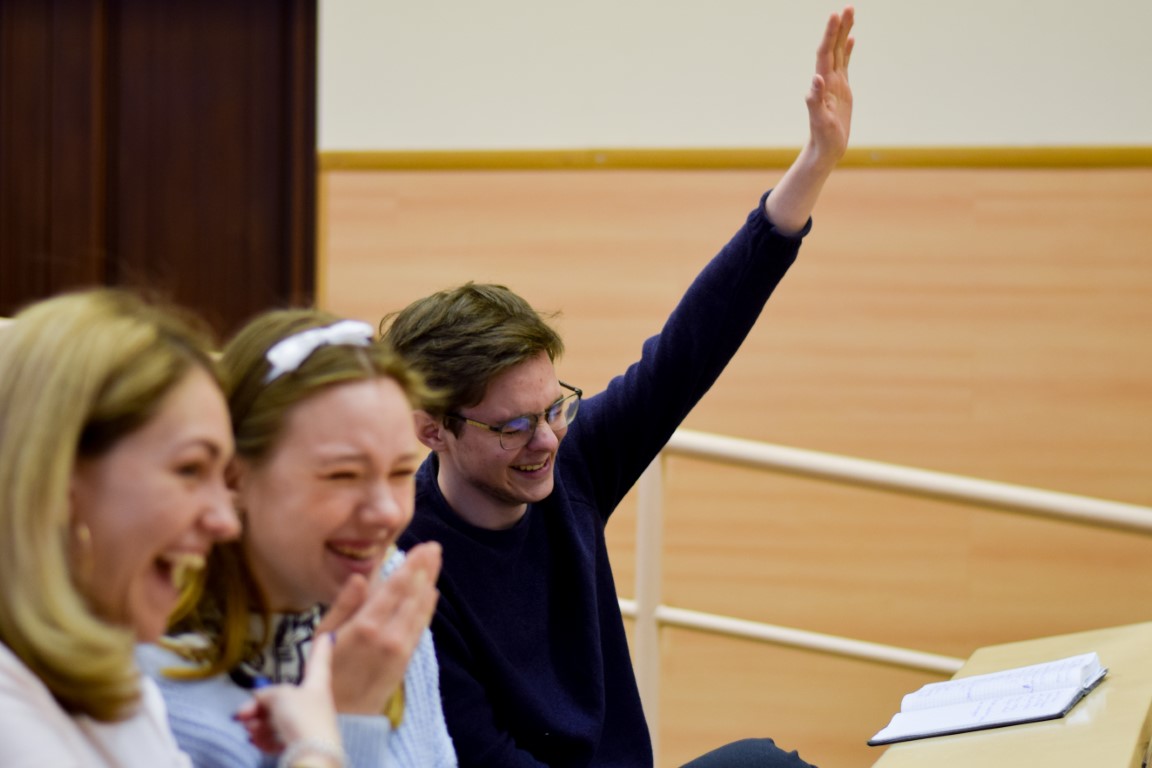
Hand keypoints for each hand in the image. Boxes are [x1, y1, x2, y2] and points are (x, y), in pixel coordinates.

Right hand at [235, 632, 340, 756]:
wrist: (312, 756)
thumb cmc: (303, 716)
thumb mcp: (281, 695)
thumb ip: (268, 693)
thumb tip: (260, 698)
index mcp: (316, 685)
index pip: (318, 661)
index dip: (320, 649)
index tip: (327, 635)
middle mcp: (312, 703)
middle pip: (283, 697)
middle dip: (259, 705)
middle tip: (242, 714)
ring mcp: (304, 725)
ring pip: (275, 719)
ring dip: (257, 723)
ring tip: (250, 729)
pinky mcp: (297, 745)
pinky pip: (275, 737)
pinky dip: (264, 738)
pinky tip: (256, 741)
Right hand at [314, 541, 441, 713]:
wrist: (342, 715)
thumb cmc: (325, 672)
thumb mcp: (324, 636)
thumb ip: (344, 605)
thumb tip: (361, 577)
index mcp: (365, 626)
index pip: (395, 588)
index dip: (411, 566)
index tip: (422, 547)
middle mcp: (389, 635)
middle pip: (412, 594)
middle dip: (425, 569)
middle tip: (434, 547)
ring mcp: (401, 648)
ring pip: (420, 608)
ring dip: (430, 582)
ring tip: (436, 561)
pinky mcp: (407, 659)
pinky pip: (421, 626)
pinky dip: (428, 607)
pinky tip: (432, 592)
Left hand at [805, 6, 854, 165]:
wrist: (824, 150)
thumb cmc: (822, 138)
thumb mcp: (820, 121)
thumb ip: (815, 100)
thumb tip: (816, 79)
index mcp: (823, 84)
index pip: (826, 53)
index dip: (830, 34)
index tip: (835, 15)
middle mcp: (827, 80)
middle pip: (833, 47)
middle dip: (839, 27)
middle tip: (847, 7)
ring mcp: (835, 83)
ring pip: (840, 52)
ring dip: (844, 33)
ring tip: (850, 13)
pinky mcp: (842, 89)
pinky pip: (845, 64)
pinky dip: (848, 50)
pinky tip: (852, 39)